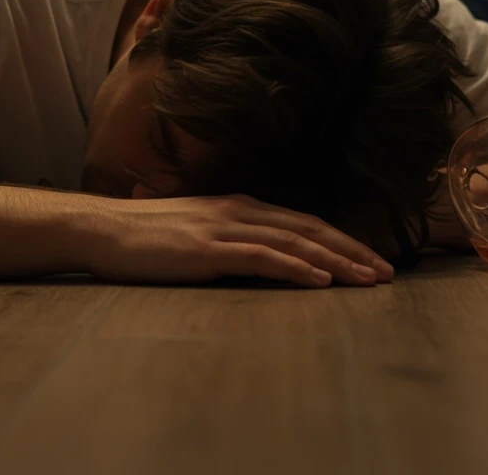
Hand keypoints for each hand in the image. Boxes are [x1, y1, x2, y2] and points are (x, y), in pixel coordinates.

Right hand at [84, 194, 393, 287]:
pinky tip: (321, 280)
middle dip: (352, 250)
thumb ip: (227, 238)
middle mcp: (239, 210)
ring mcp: (224, 227)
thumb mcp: (195, 231)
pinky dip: (296, 267)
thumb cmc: (143, 237)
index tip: (370, 259)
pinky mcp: (208, 249)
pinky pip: (263, 258)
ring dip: (336, 261)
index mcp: (238, 206)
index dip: (340, 239)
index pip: (302, 221)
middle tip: (386, 273)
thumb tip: (256, 258)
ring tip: (368, 280)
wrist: (101, 229)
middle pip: (309, 228)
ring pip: (295, 241)